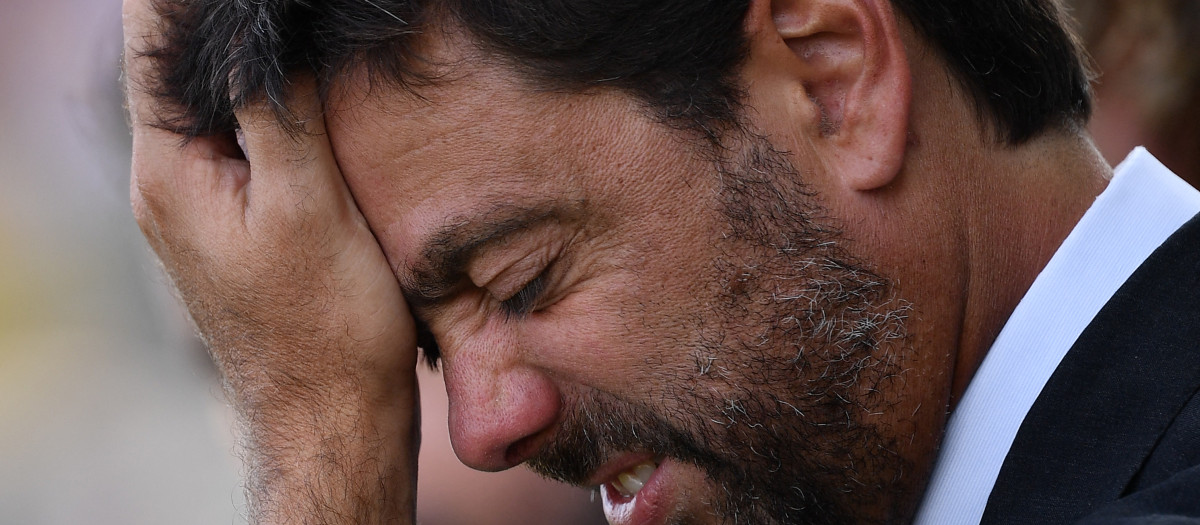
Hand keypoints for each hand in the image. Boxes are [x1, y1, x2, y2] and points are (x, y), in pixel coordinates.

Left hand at [123, 0, 418, 521]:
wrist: (334, 415)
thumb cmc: (329, 324)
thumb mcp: (309, 206)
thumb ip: (275, 108)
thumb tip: (254, 33)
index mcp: (170, 173)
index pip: (153, 47)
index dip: (183, 3)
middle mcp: (167, 184)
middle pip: (173, 68)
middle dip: (213, 24)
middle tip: (273, 11)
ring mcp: (198, 206)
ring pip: (206, 102)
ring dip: (238, 60)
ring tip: (285, 34)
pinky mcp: (232, 223)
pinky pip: (233, 138)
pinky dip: (259, 101)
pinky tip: (298, 89)